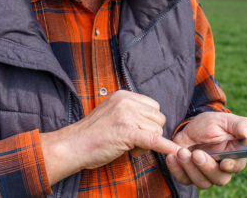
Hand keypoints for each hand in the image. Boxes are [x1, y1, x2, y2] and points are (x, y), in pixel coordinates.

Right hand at [41, 90, 180, 184]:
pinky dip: (165, 147)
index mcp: (124, 95)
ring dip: (147, 143)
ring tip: (129, 147)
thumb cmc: (91, 133)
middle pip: (158, 118)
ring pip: (156, 130)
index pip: (153, 106)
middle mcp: (127, 102)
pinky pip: (153, 140)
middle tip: (133, 142)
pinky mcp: (127, 132)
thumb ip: (130, 111)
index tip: (137, 131)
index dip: (149, 122)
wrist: (72, 145)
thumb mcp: (112, 112)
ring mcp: (127, 116)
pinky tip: (174, 150)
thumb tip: (150, 120)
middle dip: (150, 133)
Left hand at [166, 112, 246, 188]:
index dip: (231, 166)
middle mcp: (221, 169)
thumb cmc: (212, 124)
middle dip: (206, 167)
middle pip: (219, 179)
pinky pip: (184, 179)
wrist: (191, 127)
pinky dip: (176, 170)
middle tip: (196, 153)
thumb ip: (241, 125)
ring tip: (181, 152)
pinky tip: (172, 157)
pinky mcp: (189, 175)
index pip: (237, 166)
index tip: (224, 162)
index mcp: (235, 156)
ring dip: (190, 168)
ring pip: (202, 182)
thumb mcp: (226, 120)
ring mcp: (204, 174)